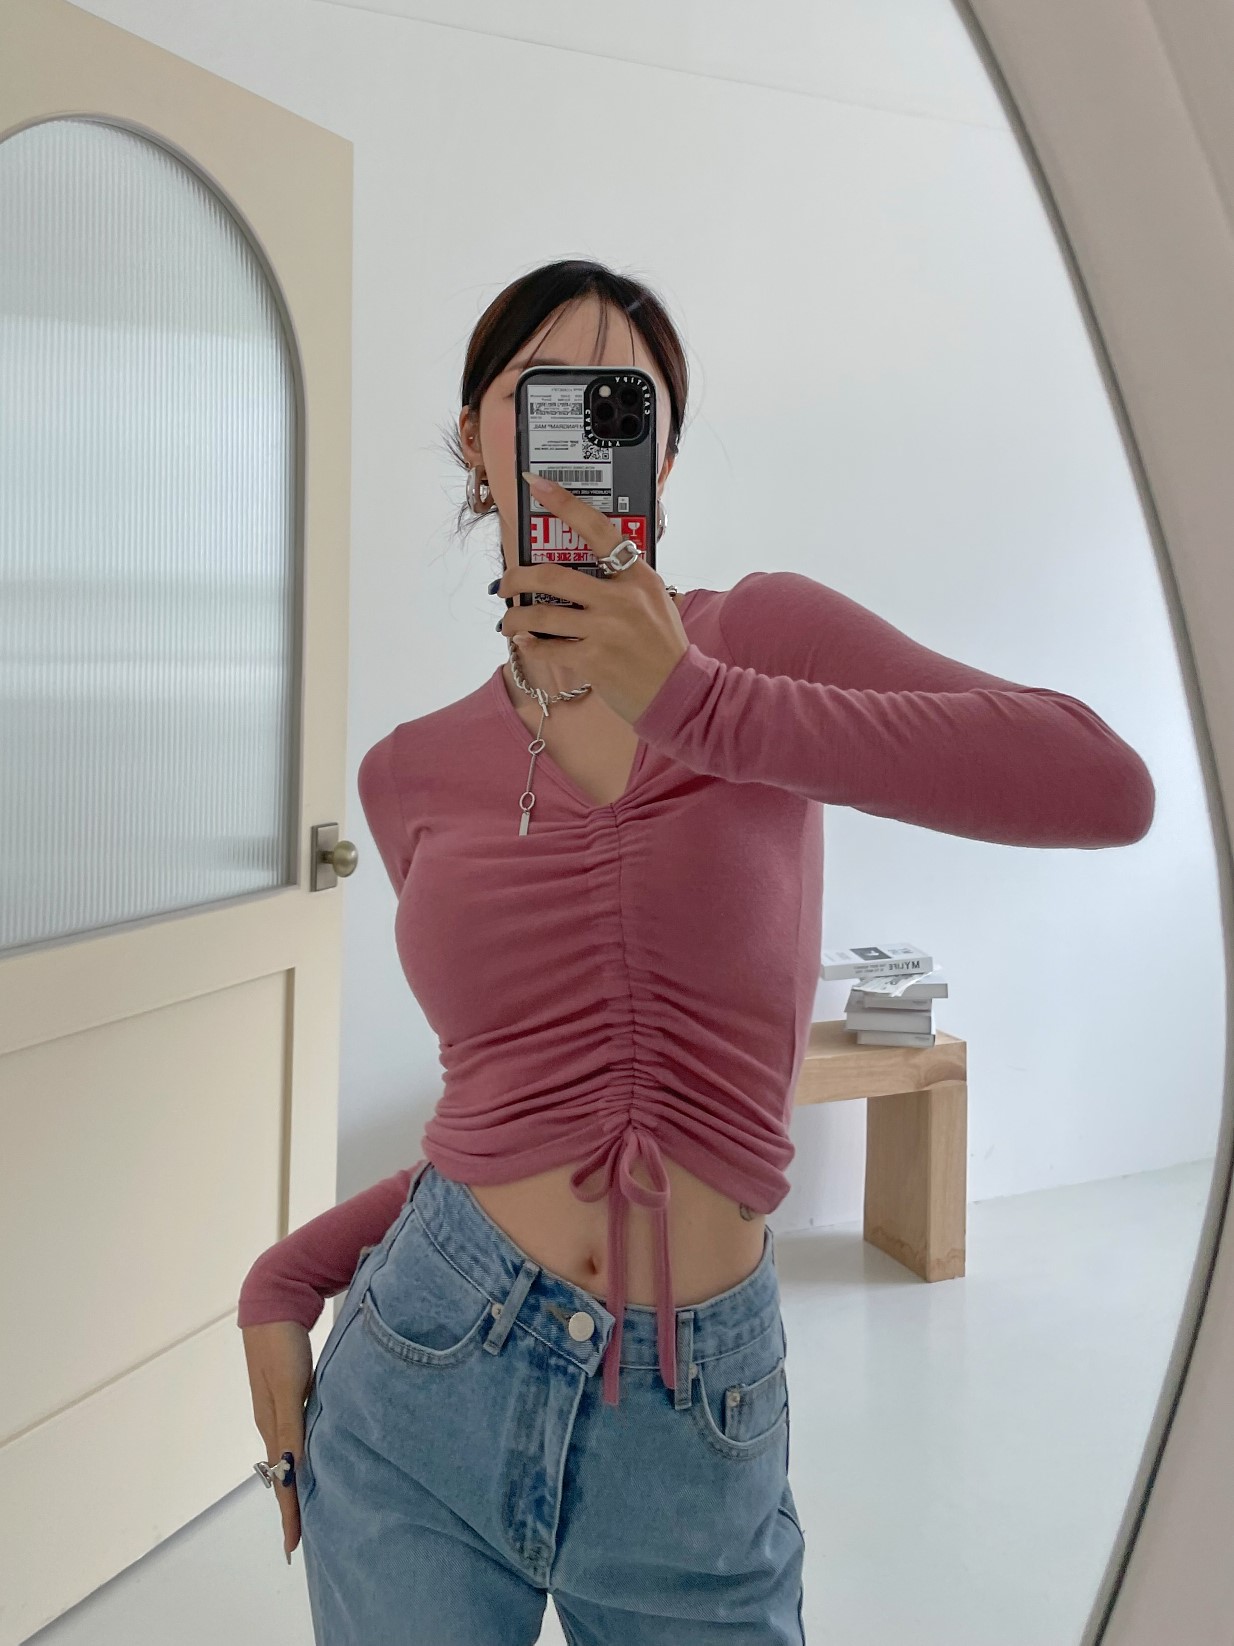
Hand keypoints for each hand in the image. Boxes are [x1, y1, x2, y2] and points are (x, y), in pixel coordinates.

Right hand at [242, 1320, 313, 1561]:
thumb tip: (293, 1467)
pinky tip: (309, 1458)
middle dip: (292, 1504)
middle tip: (301, 1536)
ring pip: (289, 1453)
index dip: (288, 1511)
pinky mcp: (288, 1390)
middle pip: (284, 1471)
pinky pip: (294, 1432)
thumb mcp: (287, 1385)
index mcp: (272, 1422)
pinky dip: (300, 1453)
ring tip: (306, 1506)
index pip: (282, 1477)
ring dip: (297, 1480)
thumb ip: (291, 1425)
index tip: (293, 1546)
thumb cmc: (282, 1343)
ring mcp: (278, 1404)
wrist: (274, 1300)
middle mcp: (272, 1419)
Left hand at [494, 473, 687, 724]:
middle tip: (504, 585)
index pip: (598, 529)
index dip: (564, 504)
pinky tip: (526, 644)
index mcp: (637, 576)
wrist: (678, 692)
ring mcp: (606, 630)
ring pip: (541, 616)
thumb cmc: (662, 646)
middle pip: (552, 576)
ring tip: (508, 622)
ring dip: (515, 619)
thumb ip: (623, 581)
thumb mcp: (654, 600)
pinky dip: (530, 646)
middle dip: (516, 578)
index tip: (536, 485)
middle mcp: (621, 599)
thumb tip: (578, 568)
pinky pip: (548, 649)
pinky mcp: (594, 661)